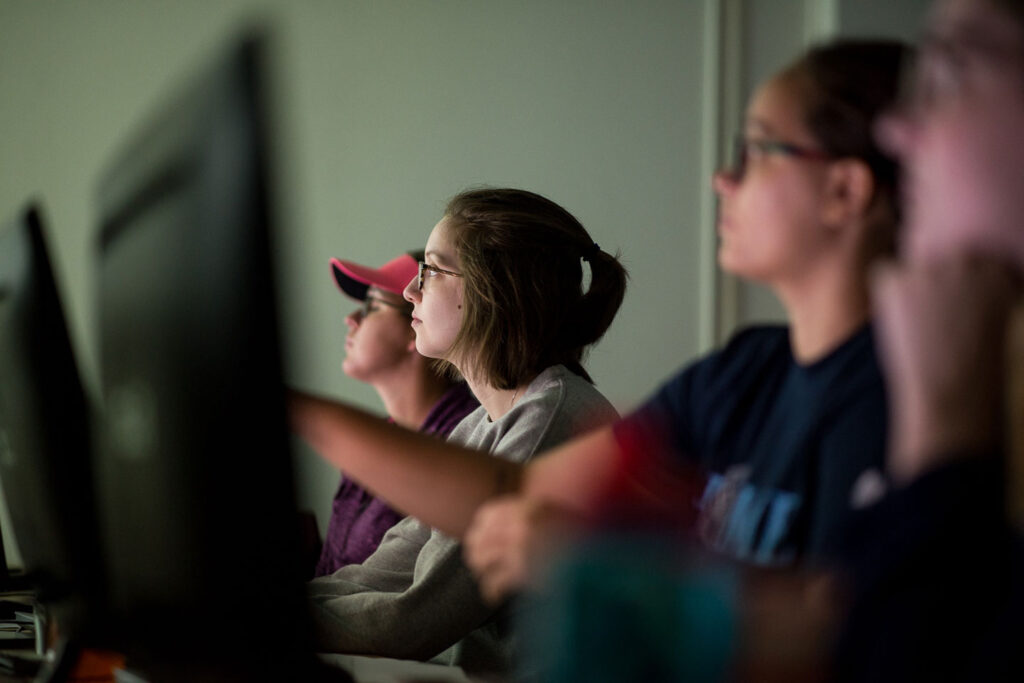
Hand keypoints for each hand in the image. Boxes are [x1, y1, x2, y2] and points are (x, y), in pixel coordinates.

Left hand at [463, 496, 581, 604]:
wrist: (601, 559)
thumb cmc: (583, 539)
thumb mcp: (557, 514)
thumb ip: (531, 516)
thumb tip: (506, 528)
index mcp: (529, 506)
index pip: (488, 514)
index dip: (480, 528)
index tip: (478, 537)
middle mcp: (521, 523)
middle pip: (480, 537)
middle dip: (476, 552)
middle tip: (478, 562)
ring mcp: (521, 547)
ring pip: (482, 558)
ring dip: (481, 570)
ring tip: (486, 577)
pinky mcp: (523, 572)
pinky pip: (494, 581)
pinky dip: (490, 591)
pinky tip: (493, 595)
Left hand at [870, 255, 1018, 480]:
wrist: (953, 392)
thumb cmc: (977, 368)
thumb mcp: (993, 317)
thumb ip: (977, 289)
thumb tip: (953, 280)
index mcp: (1000, 268)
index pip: (976, 255)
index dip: (964, 282)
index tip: (962, 306)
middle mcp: (968, 258)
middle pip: (943, 255)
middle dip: (939, 280)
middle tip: (939, 318)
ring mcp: (931, 267)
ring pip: (912, 264)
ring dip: (913, 286)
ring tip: (922, 323)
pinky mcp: (897, 280)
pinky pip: (884, 273)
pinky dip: (888, 292)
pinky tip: (899, 318)